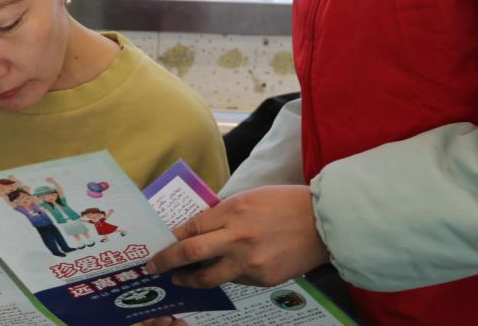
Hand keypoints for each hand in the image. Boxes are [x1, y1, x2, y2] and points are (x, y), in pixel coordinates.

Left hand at [144, 185, 327, 288]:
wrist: (323, 223)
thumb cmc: (285, 203)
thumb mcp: (249, 198)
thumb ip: (223, 214)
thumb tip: (199, 229)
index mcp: (233, 211)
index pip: (191, 227)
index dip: (172, 238)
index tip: (160, 244)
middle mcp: (238, 238)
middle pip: (191, 254)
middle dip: (167, 262)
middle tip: (154, 267)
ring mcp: (250, 262)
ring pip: (210, 277)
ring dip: (191, 279)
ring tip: (181, 279)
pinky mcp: (263, 279)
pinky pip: (236, 280)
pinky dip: (227, 276)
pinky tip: (225, 271)